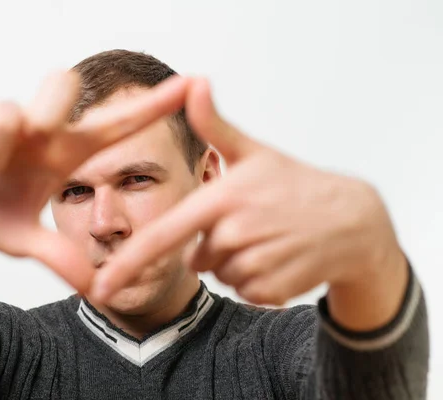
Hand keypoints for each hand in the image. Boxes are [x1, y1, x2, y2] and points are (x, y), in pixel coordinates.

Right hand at [0, 72, 189, 292]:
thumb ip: (56, 255)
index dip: (151, 106)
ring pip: (12, 110)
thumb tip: (93, 287)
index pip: (116, 124)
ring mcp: (8, 114)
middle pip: (62, 83)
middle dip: (43, 114)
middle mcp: (42, 128)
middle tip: (21, 150)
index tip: (190, 85)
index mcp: (64, 152)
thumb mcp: (20, 240)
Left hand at [91, 78, 404, 305]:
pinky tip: (279, 256)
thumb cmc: (295, 184)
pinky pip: (244, 290)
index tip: (99, 289)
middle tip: (251, 222)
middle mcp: (235, 234)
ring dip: (236, 262)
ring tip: (268, 237)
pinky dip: (255, 279)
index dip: (127, 263)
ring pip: (221, 275)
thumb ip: (214, 124)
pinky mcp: (273, 290)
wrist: (352, 221)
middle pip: (196, 257)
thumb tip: (193, 82)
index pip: (163, 236)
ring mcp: (256, 264)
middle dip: (214, 245)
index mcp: (222, 198)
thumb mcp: (252, 152)